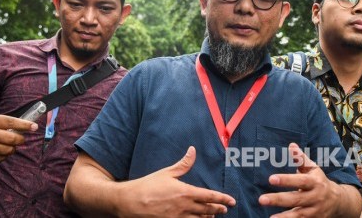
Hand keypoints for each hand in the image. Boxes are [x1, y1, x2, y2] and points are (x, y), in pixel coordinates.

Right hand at [0, 113, 37, 161]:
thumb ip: (0, 122)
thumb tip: (20, 126)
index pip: (10, 122)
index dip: (24, 125)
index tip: (34, 126)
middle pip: (11, 139)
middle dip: (20, 139)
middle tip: (21, 138)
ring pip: (7, 150)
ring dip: (12, 148)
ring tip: (10, 145)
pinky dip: (4, 155)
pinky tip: (1, 151)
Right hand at [118, 146, 235, 216]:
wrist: (130, 202)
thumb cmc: (148, 185)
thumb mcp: (167, 173)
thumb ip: (183, 164)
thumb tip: (193, 150)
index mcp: (185, 192)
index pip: (209, 196)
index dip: (222, 199)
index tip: (231, 201)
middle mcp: (184, 207)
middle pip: (207, 210)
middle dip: (218, 209)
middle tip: (225, 209)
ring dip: (208, 217)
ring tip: (214, 215)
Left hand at [259, 143, 359, 217]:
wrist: (339, 201)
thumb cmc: (319, 181)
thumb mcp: (313, 169)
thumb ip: (301, 159)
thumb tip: (291, 145)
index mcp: (314, 182)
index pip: (300, 180)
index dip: (286, 180)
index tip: (271, 179)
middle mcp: (316, 197)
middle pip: (296, 199)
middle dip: (279, 200)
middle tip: (261, 199)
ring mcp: (315, 211)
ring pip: (299, 215)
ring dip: (284, 217)